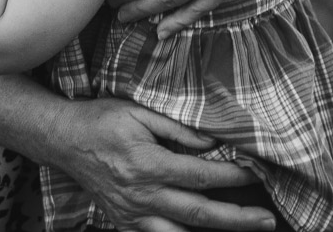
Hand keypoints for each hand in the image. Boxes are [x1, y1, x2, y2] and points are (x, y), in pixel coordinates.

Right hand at [55, 97, 274, 231]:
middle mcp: (143, 195)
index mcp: (149, 164)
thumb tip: (211, 143)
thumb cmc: (102, 120)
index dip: (232, 176)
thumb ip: (176, 129)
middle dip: (238, 218)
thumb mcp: (138, 111)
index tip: (256, 174)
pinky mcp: (124, 223)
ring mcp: (133, 215)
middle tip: (268, 220)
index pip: (202, 175)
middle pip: (200, 213)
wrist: (64, 140)